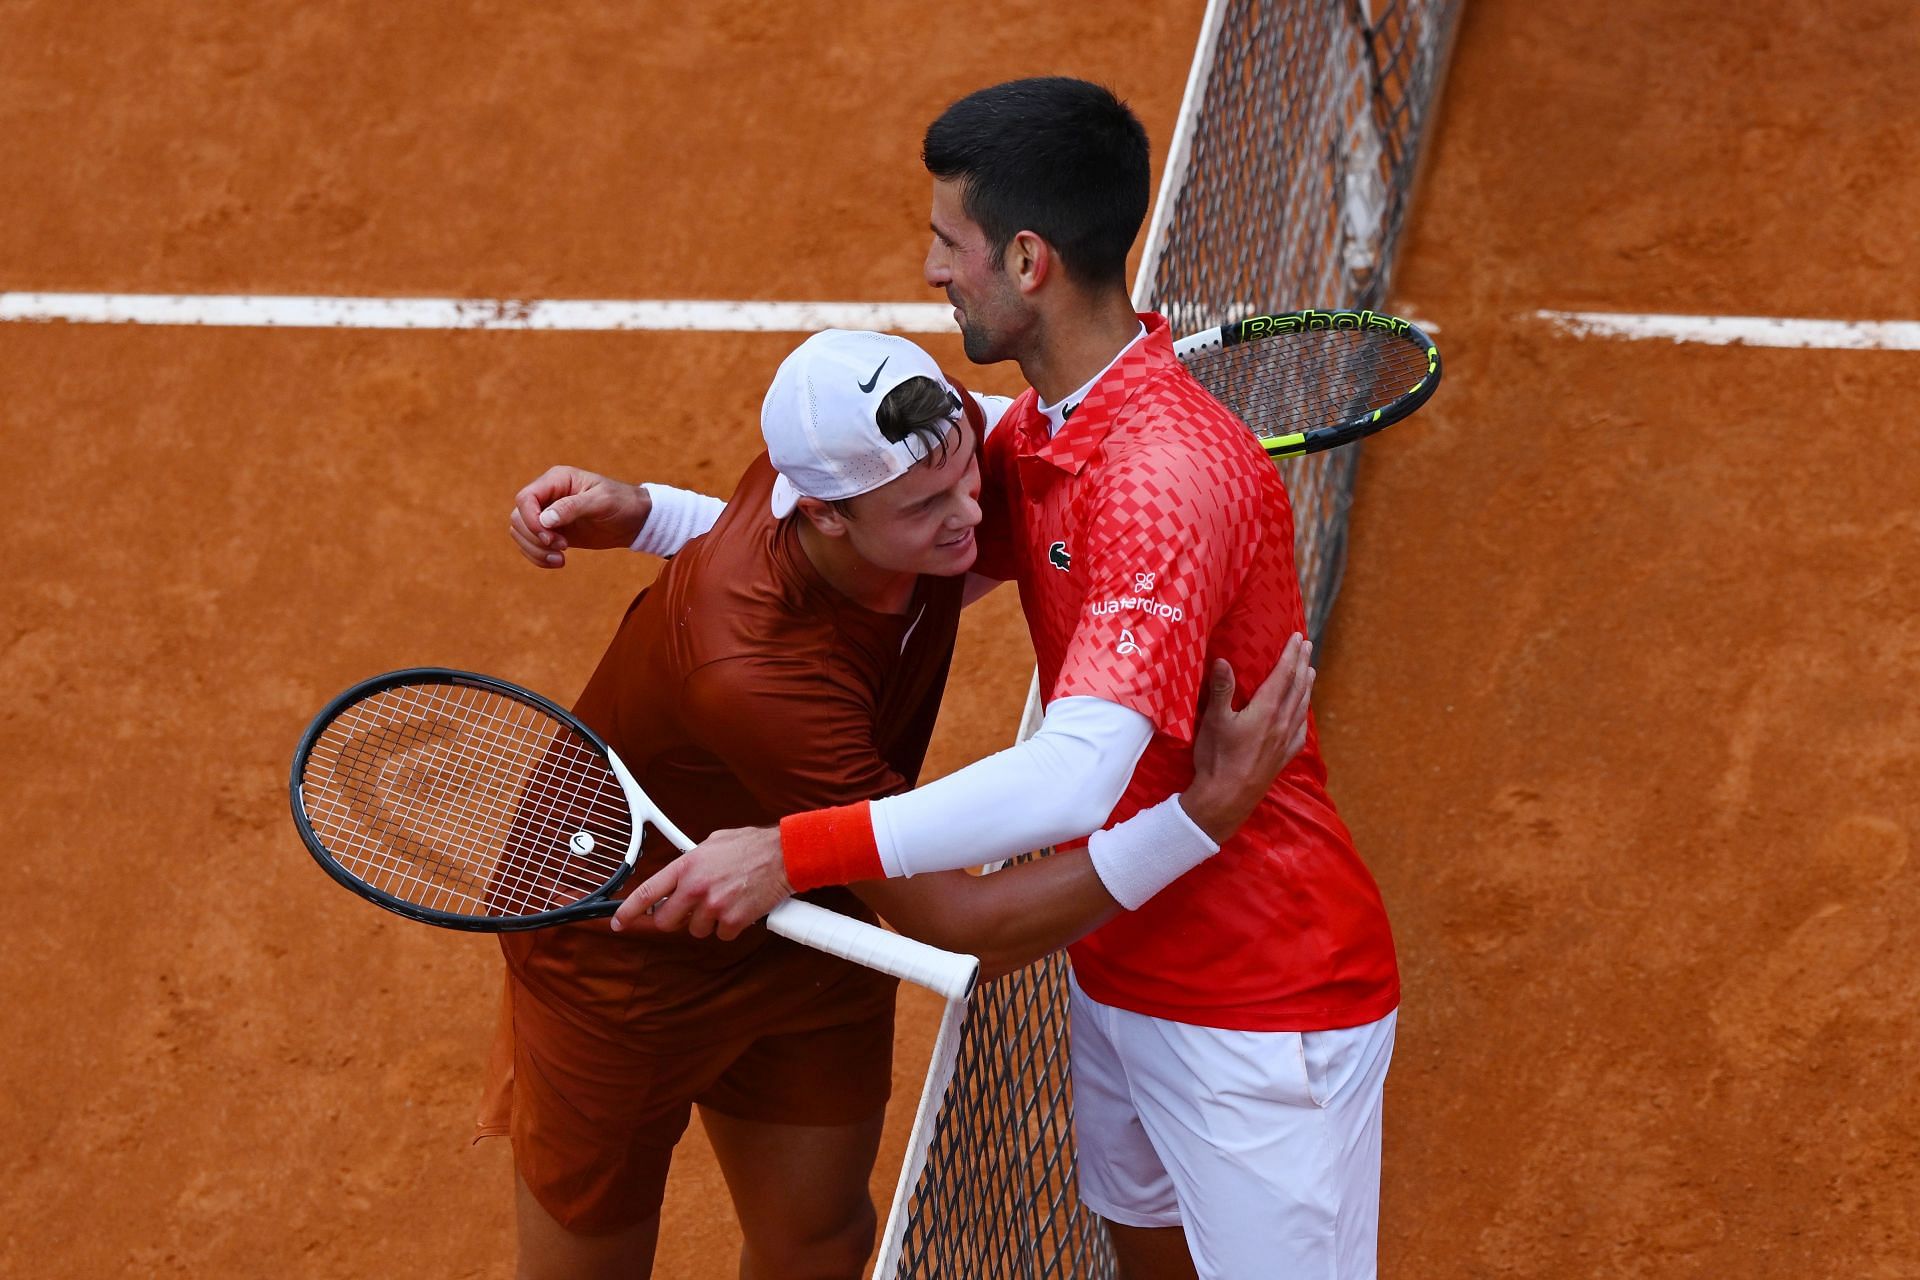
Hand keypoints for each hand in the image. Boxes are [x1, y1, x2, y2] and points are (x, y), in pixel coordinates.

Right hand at [508, 465, 651, 567]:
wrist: (635, 520)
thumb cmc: (622, 502)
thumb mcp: (601, 501)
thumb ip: (572, 507)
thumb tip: (545, 519)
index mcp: (556, 480)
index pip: (525, 498)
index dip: (530, 519)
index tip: (550, 537)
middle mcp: (547, 496)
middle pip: (518, 518)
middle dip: (534, 537)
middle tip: (562, 547)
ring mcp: (547, 515)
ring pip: (520, 533)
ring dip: (535, 550)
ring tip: (560, 559)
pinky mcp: (552, 532)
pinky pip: (531, 545)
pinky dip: (538, 557)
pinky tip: (559, 562)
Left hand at [611, 825, 793, 939]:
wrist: (784, 855)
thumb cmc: (751, 846)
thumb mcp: (713, 843)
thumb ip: (691, 862)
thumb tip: (679, 877)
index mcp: (687, 866)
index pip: (647, 892)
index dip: (628, 910)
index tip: (619, 922)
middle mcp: (695, 888)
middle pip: (667, 921)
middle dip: (676, 919)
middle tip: (692, 910)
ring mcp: (714, 906)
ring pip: (696, 930)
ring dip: (708, 921)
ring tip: (727, 900)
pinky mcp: (733, 920)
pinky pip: (722, 935)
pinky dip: (731, 926)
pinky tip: (741, 908)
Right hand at [1180, 635, 1314, 842]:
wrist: (1228, 798)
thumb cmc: (1217, 758)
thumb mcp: (1214, 721)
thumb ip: (1221, 689)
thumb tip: (1224, 660)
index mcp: (1266, 710)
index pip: (1283, 675)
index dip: (1290, 654)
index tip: (1296, 637)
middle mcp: (1281, 722)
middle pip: (1297, 686)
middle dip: (1302, 664)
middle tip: (1307, 645)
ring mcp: (1285, 740)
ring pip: (1301, 706)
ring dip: (1307, 685)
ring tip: (1311, 671)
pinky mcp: (1284, 756)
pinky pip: (1301, 729)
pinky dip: (1305, 713)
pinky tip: (1304, 713)